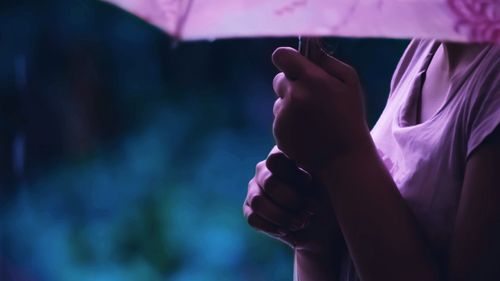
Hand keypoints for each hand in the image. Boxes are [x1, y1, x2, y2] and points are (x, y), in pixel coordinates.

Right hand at [243, 146, 341, 254]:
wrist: (324, 228)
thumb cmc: (329, 199)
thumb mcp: (329, 182)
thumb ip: (317, 169)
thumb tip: (309, 173)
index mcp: (282, 156)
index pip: (276, 160)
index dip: (293, 175)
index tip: (310, 184)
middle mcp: (264, 170)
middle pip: (269, 182)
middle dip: (292, 201)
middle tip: (311, 210)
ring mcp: (254, 190)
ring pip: (258, 201)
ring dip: (282, 216)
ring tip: (302, 222)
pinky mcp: (250, 210)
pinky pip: (253, 218)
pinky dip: (273, 227)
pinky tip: (288, 230)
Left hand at [271, 45, 372, 171]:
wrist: (345, 160)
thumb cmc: (350, 117)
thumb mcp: (350, 82)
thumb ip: (327, 61)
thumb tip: (308, 48)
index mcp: (311, 79)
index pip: (281, 56)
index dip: (287, 59)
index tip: (294, 65)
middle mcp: (293, 96)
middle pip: (279, 80)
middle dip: (292, 85)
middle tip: (312, 98)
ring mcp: (284, 117)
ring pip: (279, 102)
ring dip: (291, 107)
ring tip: (314, 120)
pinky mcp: (278, 134)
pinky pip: (280, 121)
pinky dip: (290, 125)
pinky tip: (308, 133)